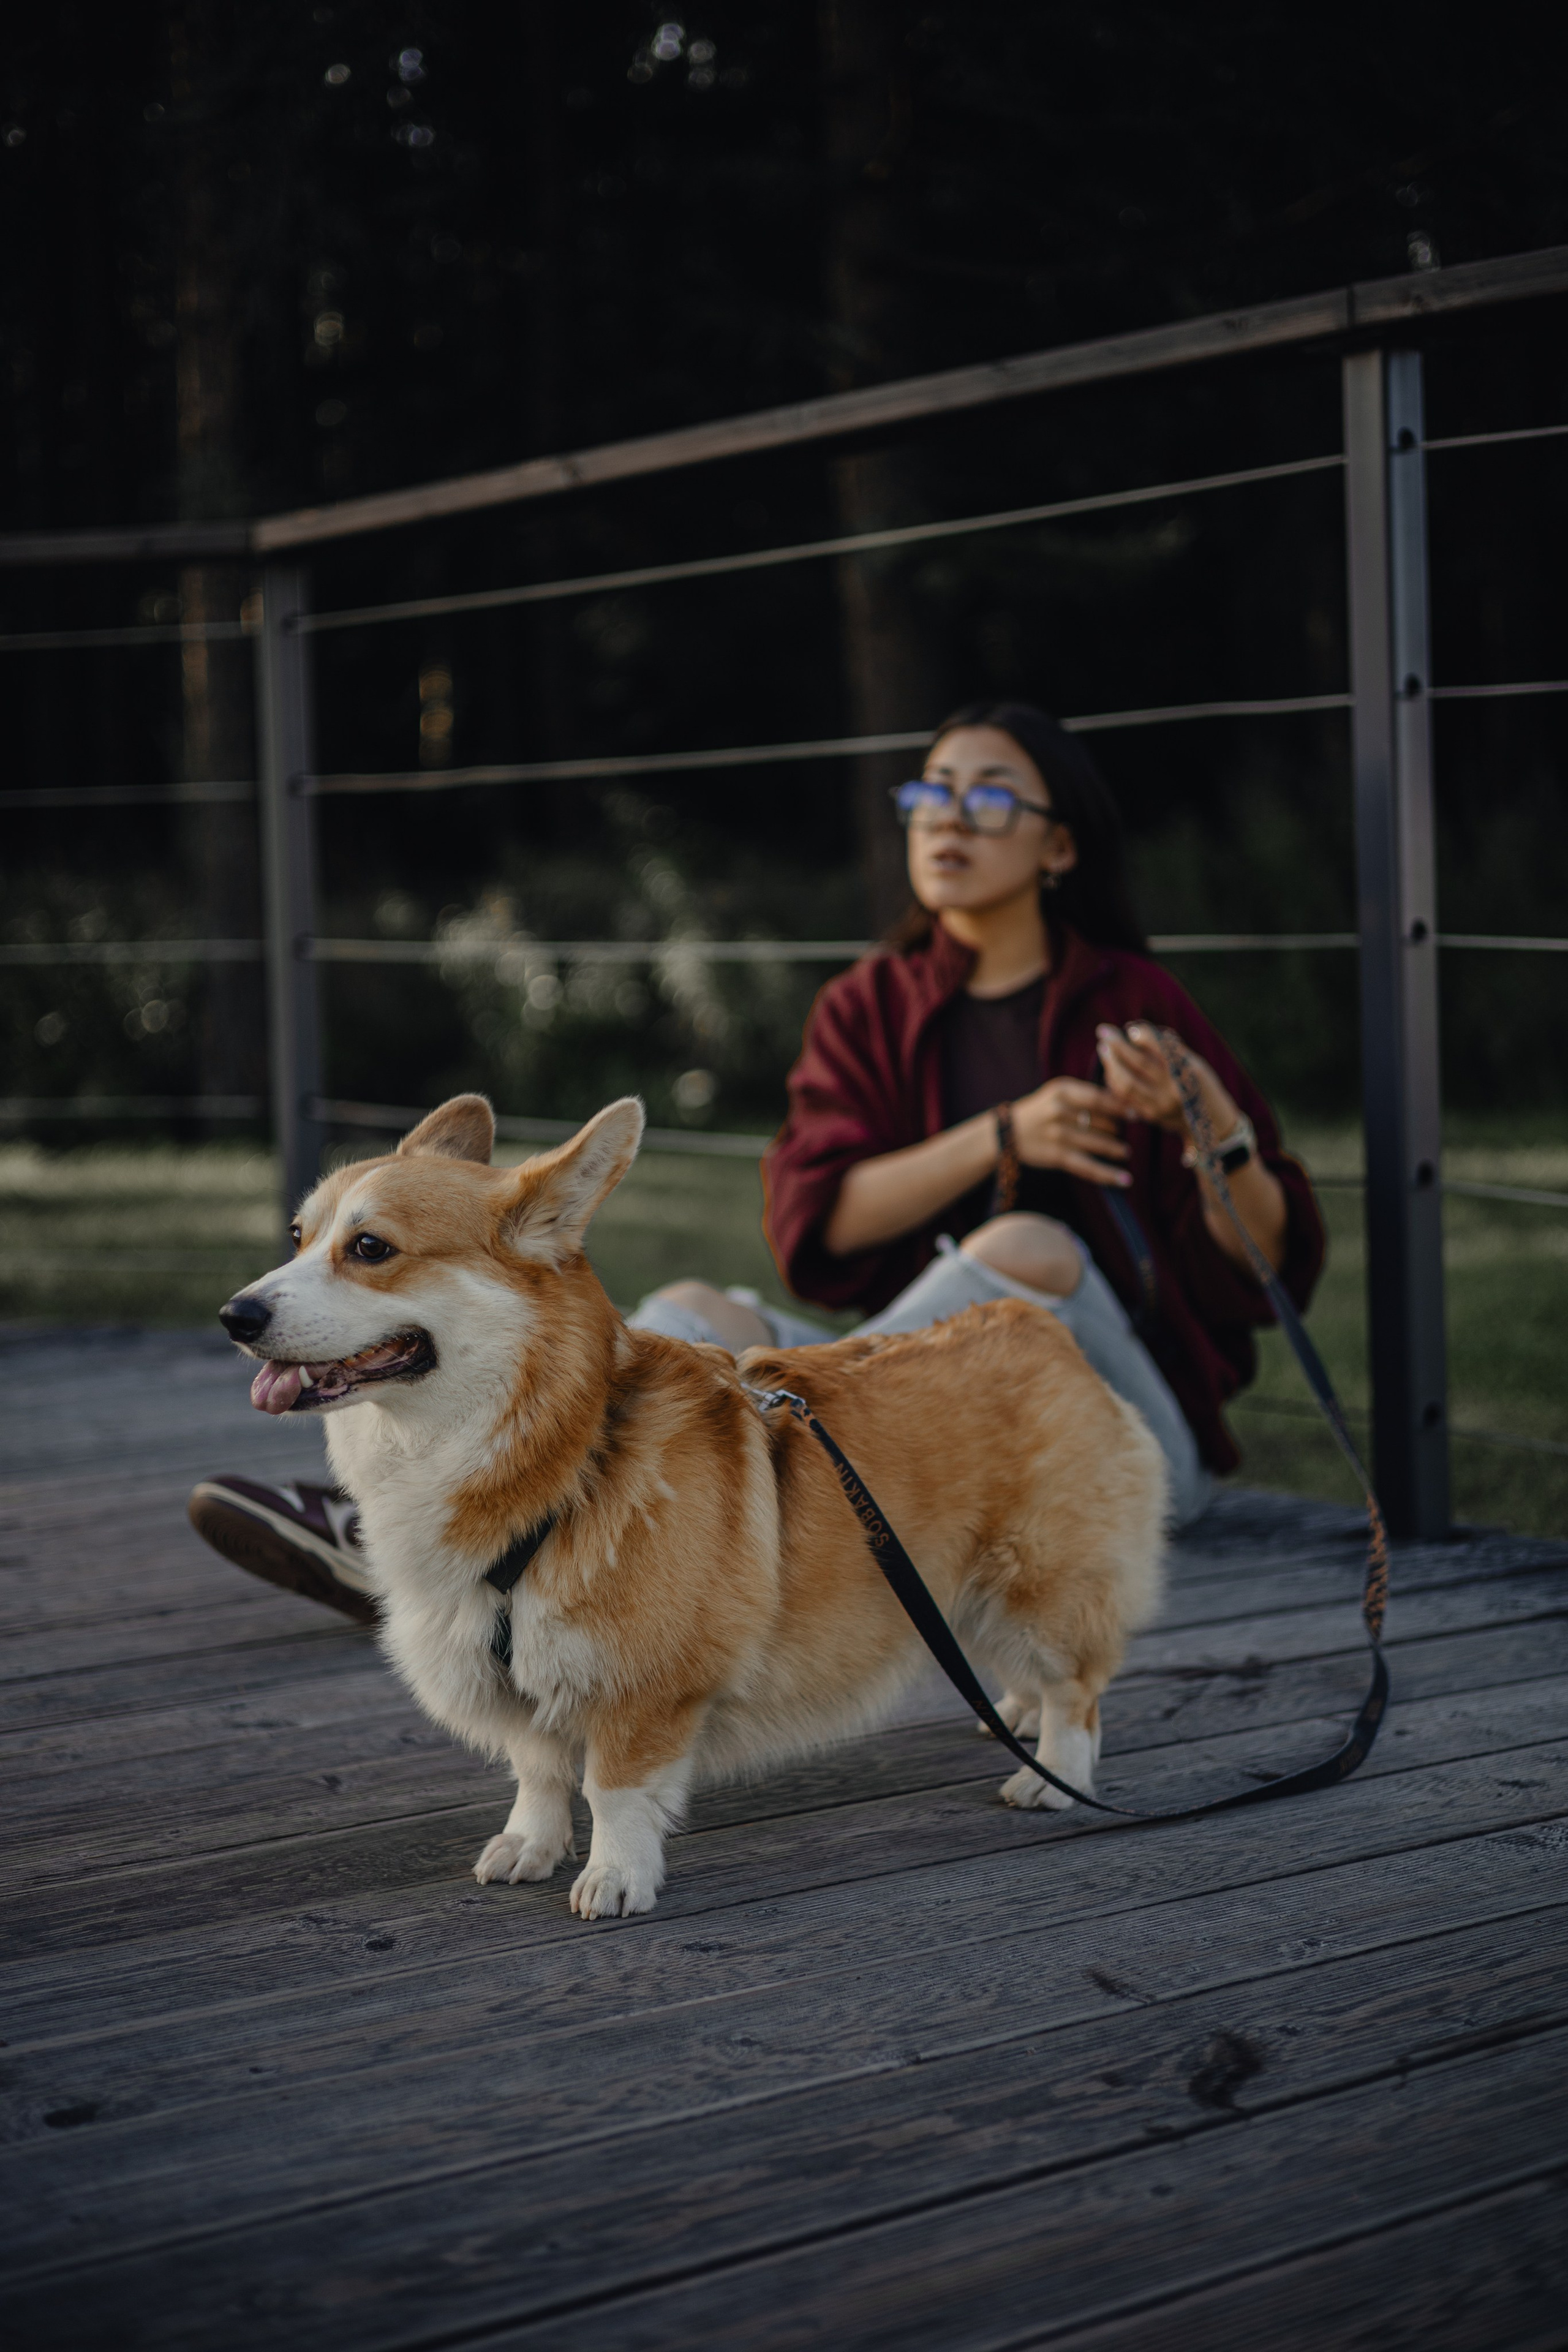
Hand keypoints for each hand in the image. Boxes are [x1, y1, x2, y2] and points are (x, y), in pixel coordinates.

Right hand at [1011, 1076, 1129, 1186]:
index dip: (1121, 1106)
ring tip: (1126, 1152)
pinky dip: (1108, 1174)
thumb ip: (1085, 1094)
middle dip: (1118, 1129)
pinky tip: (1125, 1180)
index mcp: (1062, 1090)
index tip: (1137, 1113)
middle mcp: (1060, 1110)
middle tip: (1131, 1133)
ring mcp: (1058, 1134)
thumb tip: (1122, 1101)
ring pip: (1098, 1143)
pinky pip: (1088, 1166)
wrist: (1006, 1133)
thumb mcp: (1057, 1093)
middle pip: (1101, 1121)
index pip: (1099, 1097)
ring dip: (1116, 1149)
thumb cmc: (1039, 1111)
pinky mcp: (1057, 1156)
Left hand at [1096, 1022, 1237, 1138]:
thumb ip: (1170, 1050)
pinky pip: (1124, 1097)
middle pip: (1139, 1065)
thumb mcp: (1195, 1064)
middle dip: (1118, 1046)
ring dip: (1110, 1064)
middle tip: (1104, 1031)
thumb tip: (1139, 1031)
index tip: (1131, 1028)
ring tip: (1103, 1048)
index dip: (1146, 1038)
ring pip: (1126, 1084)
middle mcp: (1172, 1091)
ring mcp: (1159, 1106)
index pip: (1163, 1051)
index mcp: (1187, 1074)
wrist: (1211, 1124)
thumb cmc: (1201, 1085)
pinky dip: (1114, 1080)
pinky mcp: (1149, 1116)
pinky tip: (1110, 1068)